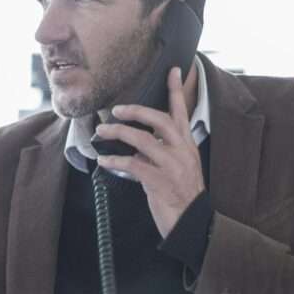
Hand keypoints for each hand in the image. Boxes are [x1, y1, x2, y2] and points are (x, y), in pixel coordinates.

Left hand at [95, 67, 204, 237]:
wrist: (191, 223)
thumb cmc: (181, 195)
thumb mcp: (177, 167)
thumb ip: (161, 151)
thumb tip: (137, 143)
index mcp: (187, 145)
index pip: (182, 112)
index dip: (176, 91)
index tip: (172, 70)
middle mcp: (182, 152)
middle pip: (160, 120)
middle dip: (136, 111)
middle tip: (117, 109)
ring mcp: (172, 166)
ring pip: (143, 140)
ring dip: (119, 133)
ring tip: (103, 131)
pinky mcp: (160, 182)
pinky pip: (133, 165)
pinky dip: (115, 161)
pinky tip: (105, 160)